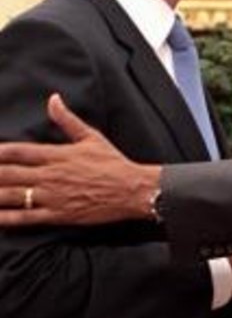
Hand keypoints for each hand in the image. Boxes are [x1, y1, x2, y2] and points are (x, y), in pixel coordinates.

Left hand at [0, 93, 158, 225]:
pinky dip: (7, 218)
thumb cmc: (112, 162)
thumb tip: (53, 98)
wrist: (132, 189)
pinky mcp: (58, 215)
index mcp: (56, 154)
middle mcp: (50, 175)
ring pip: (13, 196)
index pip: (17, 152)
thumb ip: (67, 119)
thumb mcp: (91, 136)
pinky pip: (26, 218)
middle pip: (8, 174)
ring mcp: (52, 197)